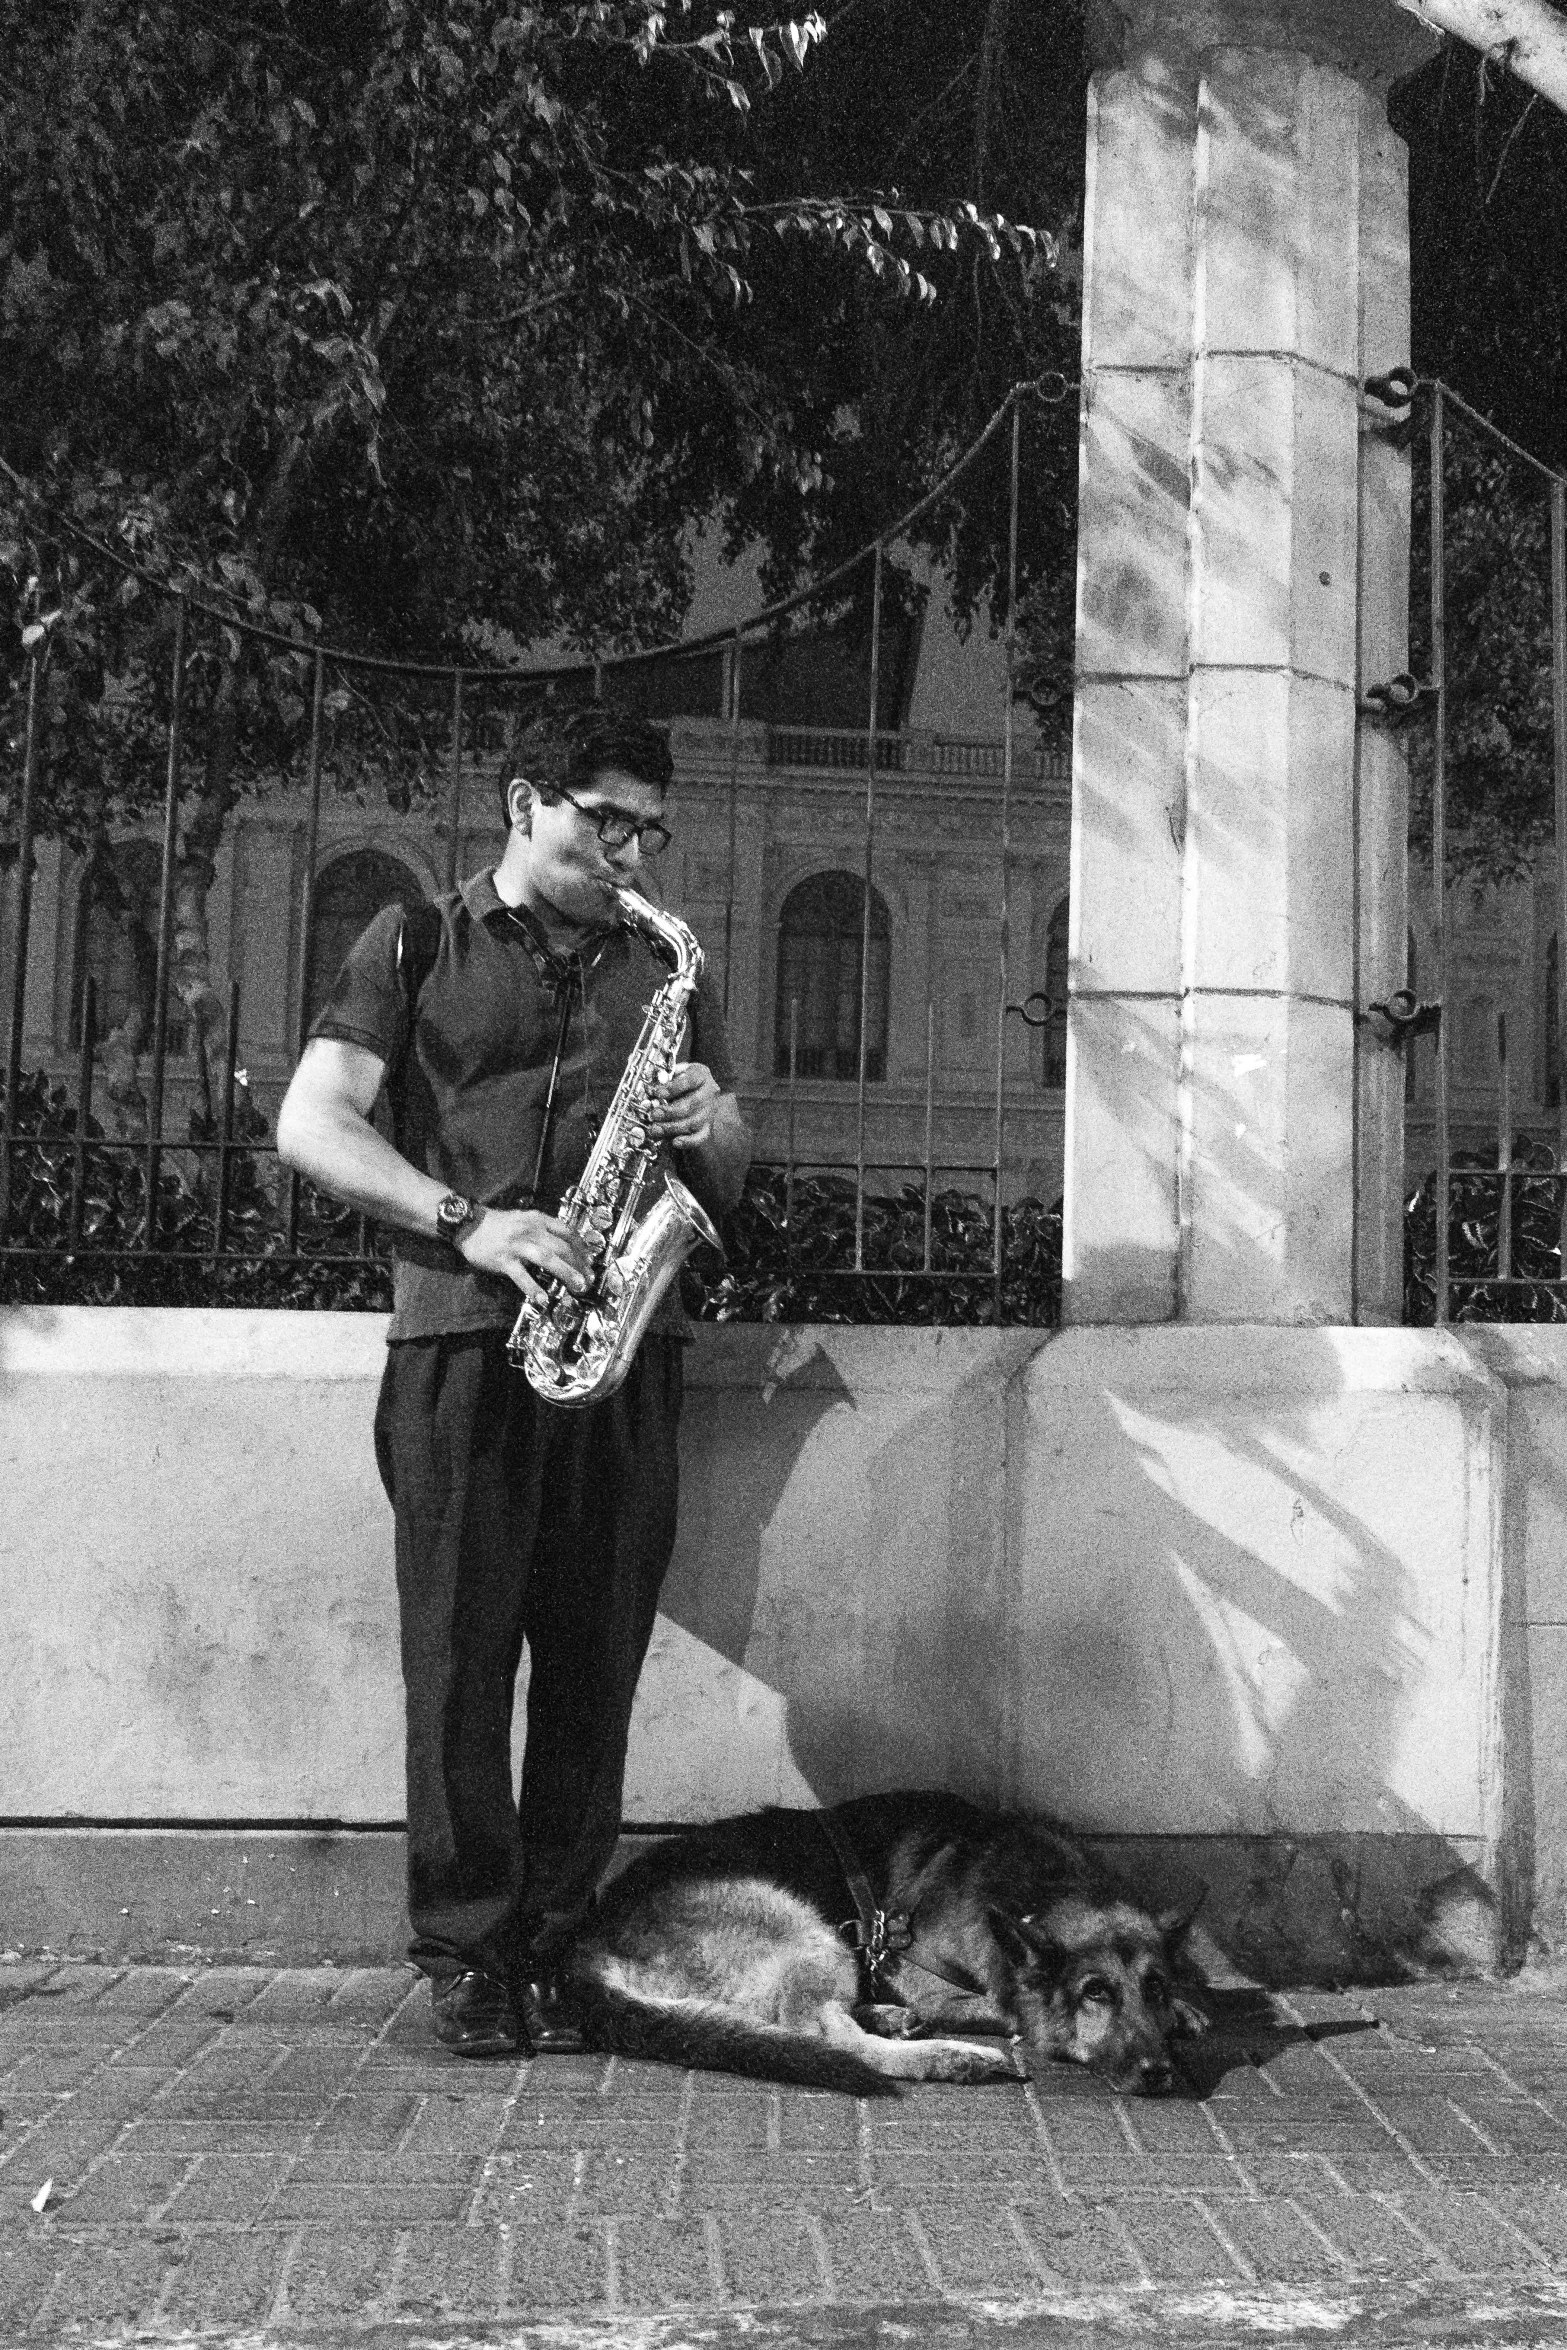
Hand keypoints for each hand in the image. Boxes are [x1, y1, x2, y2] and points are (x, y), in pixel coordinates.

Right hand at [456, 1208, 591, 1305]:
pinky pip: (522, 1276)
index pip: (567, 1232)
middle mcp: (531, 1231)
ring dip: (566, 1273)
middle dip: (579, 1264)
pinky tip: (543, 1299)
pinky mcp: (504, 1260)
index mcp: (538, 1220)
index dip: (582, 1247)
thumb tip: (563, 1245)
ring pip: (548, 1258)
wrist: (468, 1224)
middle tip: (589, 1279)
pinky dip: (533, 1288)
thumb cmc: (498, 1224)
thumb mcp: (524, 1219)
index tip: (590, 1261)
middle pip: (562, 1247)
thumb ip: (542, 1229)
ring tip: (578, 1286)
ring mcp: (517, 1246)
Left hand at [646, 1061, 720, 1151]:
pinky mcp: (707, 1128)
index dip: (674, 1087)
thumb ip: (660, 1077)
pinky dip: (688, 1141)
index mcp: (700, 1074)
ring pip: (694, 1122)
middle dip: (671, 1111)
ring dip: (672, 1127)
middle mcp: (709, 1092)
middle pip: (693, 1103)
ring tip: (655, 1129)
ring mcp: (709, 1111)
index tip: (657, 1092)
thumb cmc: (676, 1083)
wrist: (690, 1098)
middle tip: (653, 1114)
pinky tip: (675, 1142)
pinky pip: (700, 1137)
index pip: (691, 1079)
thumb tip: (646, 1081)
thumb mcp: (670, 1074)